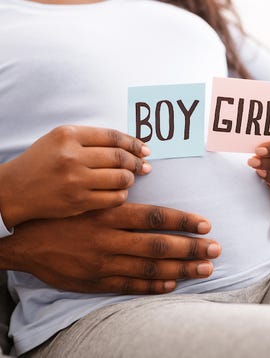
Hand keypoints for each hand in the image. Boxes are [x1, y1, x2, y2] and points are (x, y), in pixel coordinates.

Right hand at [0, 125, 151, 226]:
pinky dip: (122, 195)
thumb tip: (128, 145)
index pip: (112, 137)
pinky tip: (119, 192)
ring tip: (130, 178)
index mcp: (68, 135)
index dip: (133, 143)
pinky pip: (114, 198)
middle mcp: (72, 156)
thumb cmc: (41, 162)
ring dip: (131, 178)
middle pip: (119, 157)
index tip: (144, 149)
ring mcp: (75, 180)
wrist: (15, 190)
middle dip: (137, 162)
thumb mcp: (59, 139)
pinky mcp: (78, 201)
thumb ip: (91, 139)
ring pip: (120, 178)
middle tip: (144, 166)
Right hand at [0, 203, 220, 293]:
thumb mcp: (89, 201)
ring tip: (205, 269)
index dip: (182, 221)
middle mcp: (110, 240)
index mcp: (110, 216)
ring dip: (180, 270)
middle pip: (159, 246)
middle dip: (190, 248)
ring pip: (150, 269)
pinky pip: (130, 286)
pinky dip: (153, 288)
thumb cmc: (63, 216)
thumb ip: (119, 203)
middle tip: (216, 249)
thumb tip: (147, 203)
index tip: (205, 224)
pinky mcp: (96, 282)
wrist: (27, 242)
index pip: (155, 217)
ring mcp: (104, 264)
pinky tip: (173, 286)